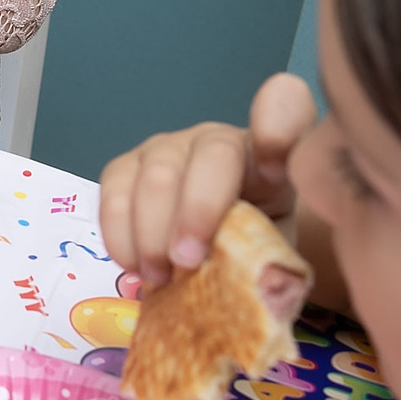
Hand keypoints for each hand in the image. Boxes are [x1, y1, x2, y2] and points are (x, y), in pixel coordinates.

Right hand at [99, 73, 316, 289]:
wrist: (215, 250)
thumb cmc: (249, 250)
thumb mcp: (275, 260)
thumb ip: (277, 268)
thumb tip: (268, 291)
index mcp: (271, 155)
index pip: (286, 108)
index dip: (279, 125)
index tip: (277, 170)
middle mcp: (218, 139)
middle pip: (210, 155)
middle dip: (195, 212)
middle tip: (188, 264)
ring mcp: (168, 148)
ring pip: (157, 174)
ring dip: (152, 231)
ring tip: (158, 276)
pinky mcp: (127, 166)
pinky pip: (114, 189)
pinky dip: (119, 231)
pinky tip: (133, 264)